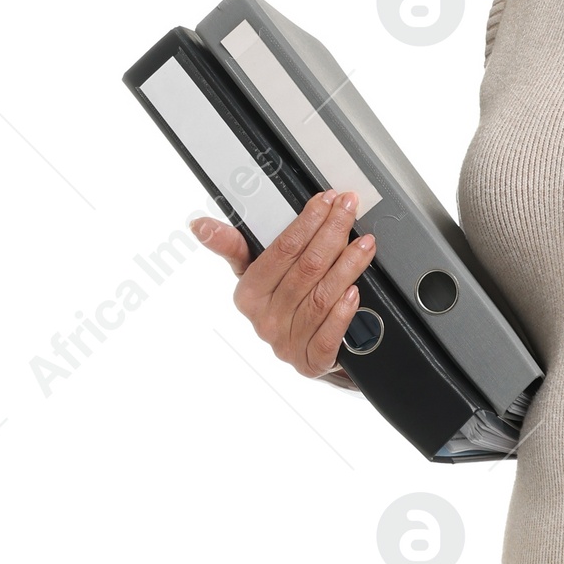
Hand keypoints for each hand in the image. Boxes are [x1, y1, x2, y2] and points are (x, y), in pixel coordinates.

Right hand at [190, 188, 373, 376]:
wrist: (304, 352)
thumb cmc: (281, 305)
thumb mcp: (255, 274)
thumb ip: (234, 247)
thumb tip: (199, 225)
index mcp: (248, 295)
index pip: (282, 251)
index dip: (307, 222)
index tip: (327, 201)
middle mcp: (266, 321)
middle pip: (306, 269)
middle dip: (332, 233)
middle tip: (350, 209)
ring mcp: (289, 344)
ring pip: (322, 298)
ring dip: (348, 266)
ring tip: (364, 242)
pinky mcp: (312, 363)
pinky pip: (328, 336)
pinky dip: (343, 313)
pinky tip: (355, 291)